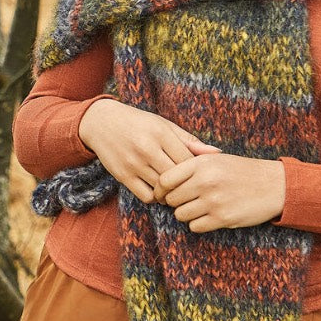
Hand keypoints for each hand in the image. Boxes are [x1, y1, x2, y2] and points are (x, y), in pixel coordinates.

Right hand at [78, 99, 219, 202]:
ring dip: (172, 193)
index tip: (200, 173)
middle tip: (192, 186)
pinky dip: (156, 197)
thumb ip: (189, 140)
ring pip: (163, 189)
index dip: (197, 170)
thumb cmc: (140, 123)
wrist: (102, 123)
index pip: (188, 160)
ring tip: (177, 189)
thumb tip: (217, 152)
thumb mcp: (164, 125)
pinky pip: (147, 196)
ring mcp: (134, 164)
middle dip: (186, 184)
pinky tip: (159, 190)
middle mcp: (147, 149)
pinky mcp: (122, 176)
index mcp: (161, 134)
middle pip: (177, 177)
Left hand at [153, 153, 285, 232]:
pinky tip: (210, 215)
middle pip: (170, 199)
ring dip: (187, 214)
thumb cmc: (242, 171)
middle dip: (175, 202)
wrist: (274, 185)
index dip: (160, 190)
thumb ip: (191, 161)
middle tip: (187, 200)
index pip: (165, 180)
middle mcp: (205, 181)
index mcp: (202, 163)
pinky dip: (199, 223)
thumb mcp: (217, 157)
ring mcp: (213, 201)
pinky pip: (195, 226)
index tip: (163, 194)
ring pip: (180, 215)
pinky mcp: (221, 218)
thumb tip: (163, 176)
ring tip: (200, 207)